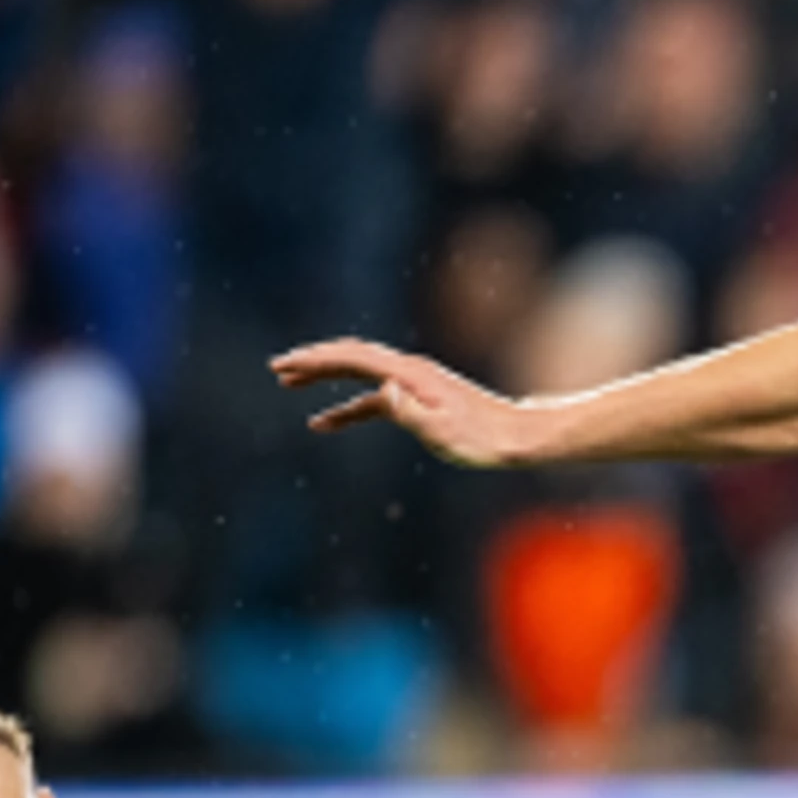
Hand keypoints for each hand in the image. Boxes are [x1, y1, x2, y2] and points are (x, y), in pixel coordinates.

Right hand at [269, 339, 543, 467]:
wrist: (520, 437)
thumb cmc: (484, 440)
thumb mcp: (444, 432)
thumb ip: (408, 411)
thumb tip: (380, 391)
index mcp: (410, 375)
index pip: (353, 359)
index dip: (315, 360)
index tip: (283, 365)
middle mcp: (410, 371)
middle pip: (351, 357)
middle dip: (313, 361)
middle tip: (277, 368)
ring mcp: (415, 383)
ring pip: (359, 373)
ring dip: (324, 377)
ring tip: (290, 384)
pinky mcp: (419, 399)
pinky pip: (372, 398)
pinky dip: (346, 405)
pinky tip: (324, 422)